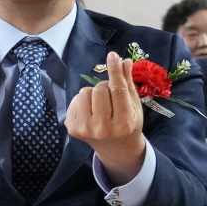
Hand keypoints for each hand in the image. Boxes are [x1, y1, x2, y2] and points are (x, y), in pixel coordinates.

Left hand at [66, 53, 146, 184]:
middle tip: (110, 98)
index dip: (114, 71)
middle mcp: (103, 129)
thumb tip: (124, 61)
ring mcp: (85, 130)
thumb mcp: (133, 105)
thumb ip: (128, 83)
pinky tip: (90, 112)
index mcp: (124, 123)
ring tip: (100, 105)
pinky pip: (74, 99)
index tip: (112, 55)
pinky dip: (82, 101)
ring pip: (84, 92)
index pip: (118, 91)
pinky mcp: (72, 129)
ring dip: (93, 94)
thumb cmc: (128, 123)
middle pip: (99, 89)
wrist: (116, 149)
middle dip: (105, 87)